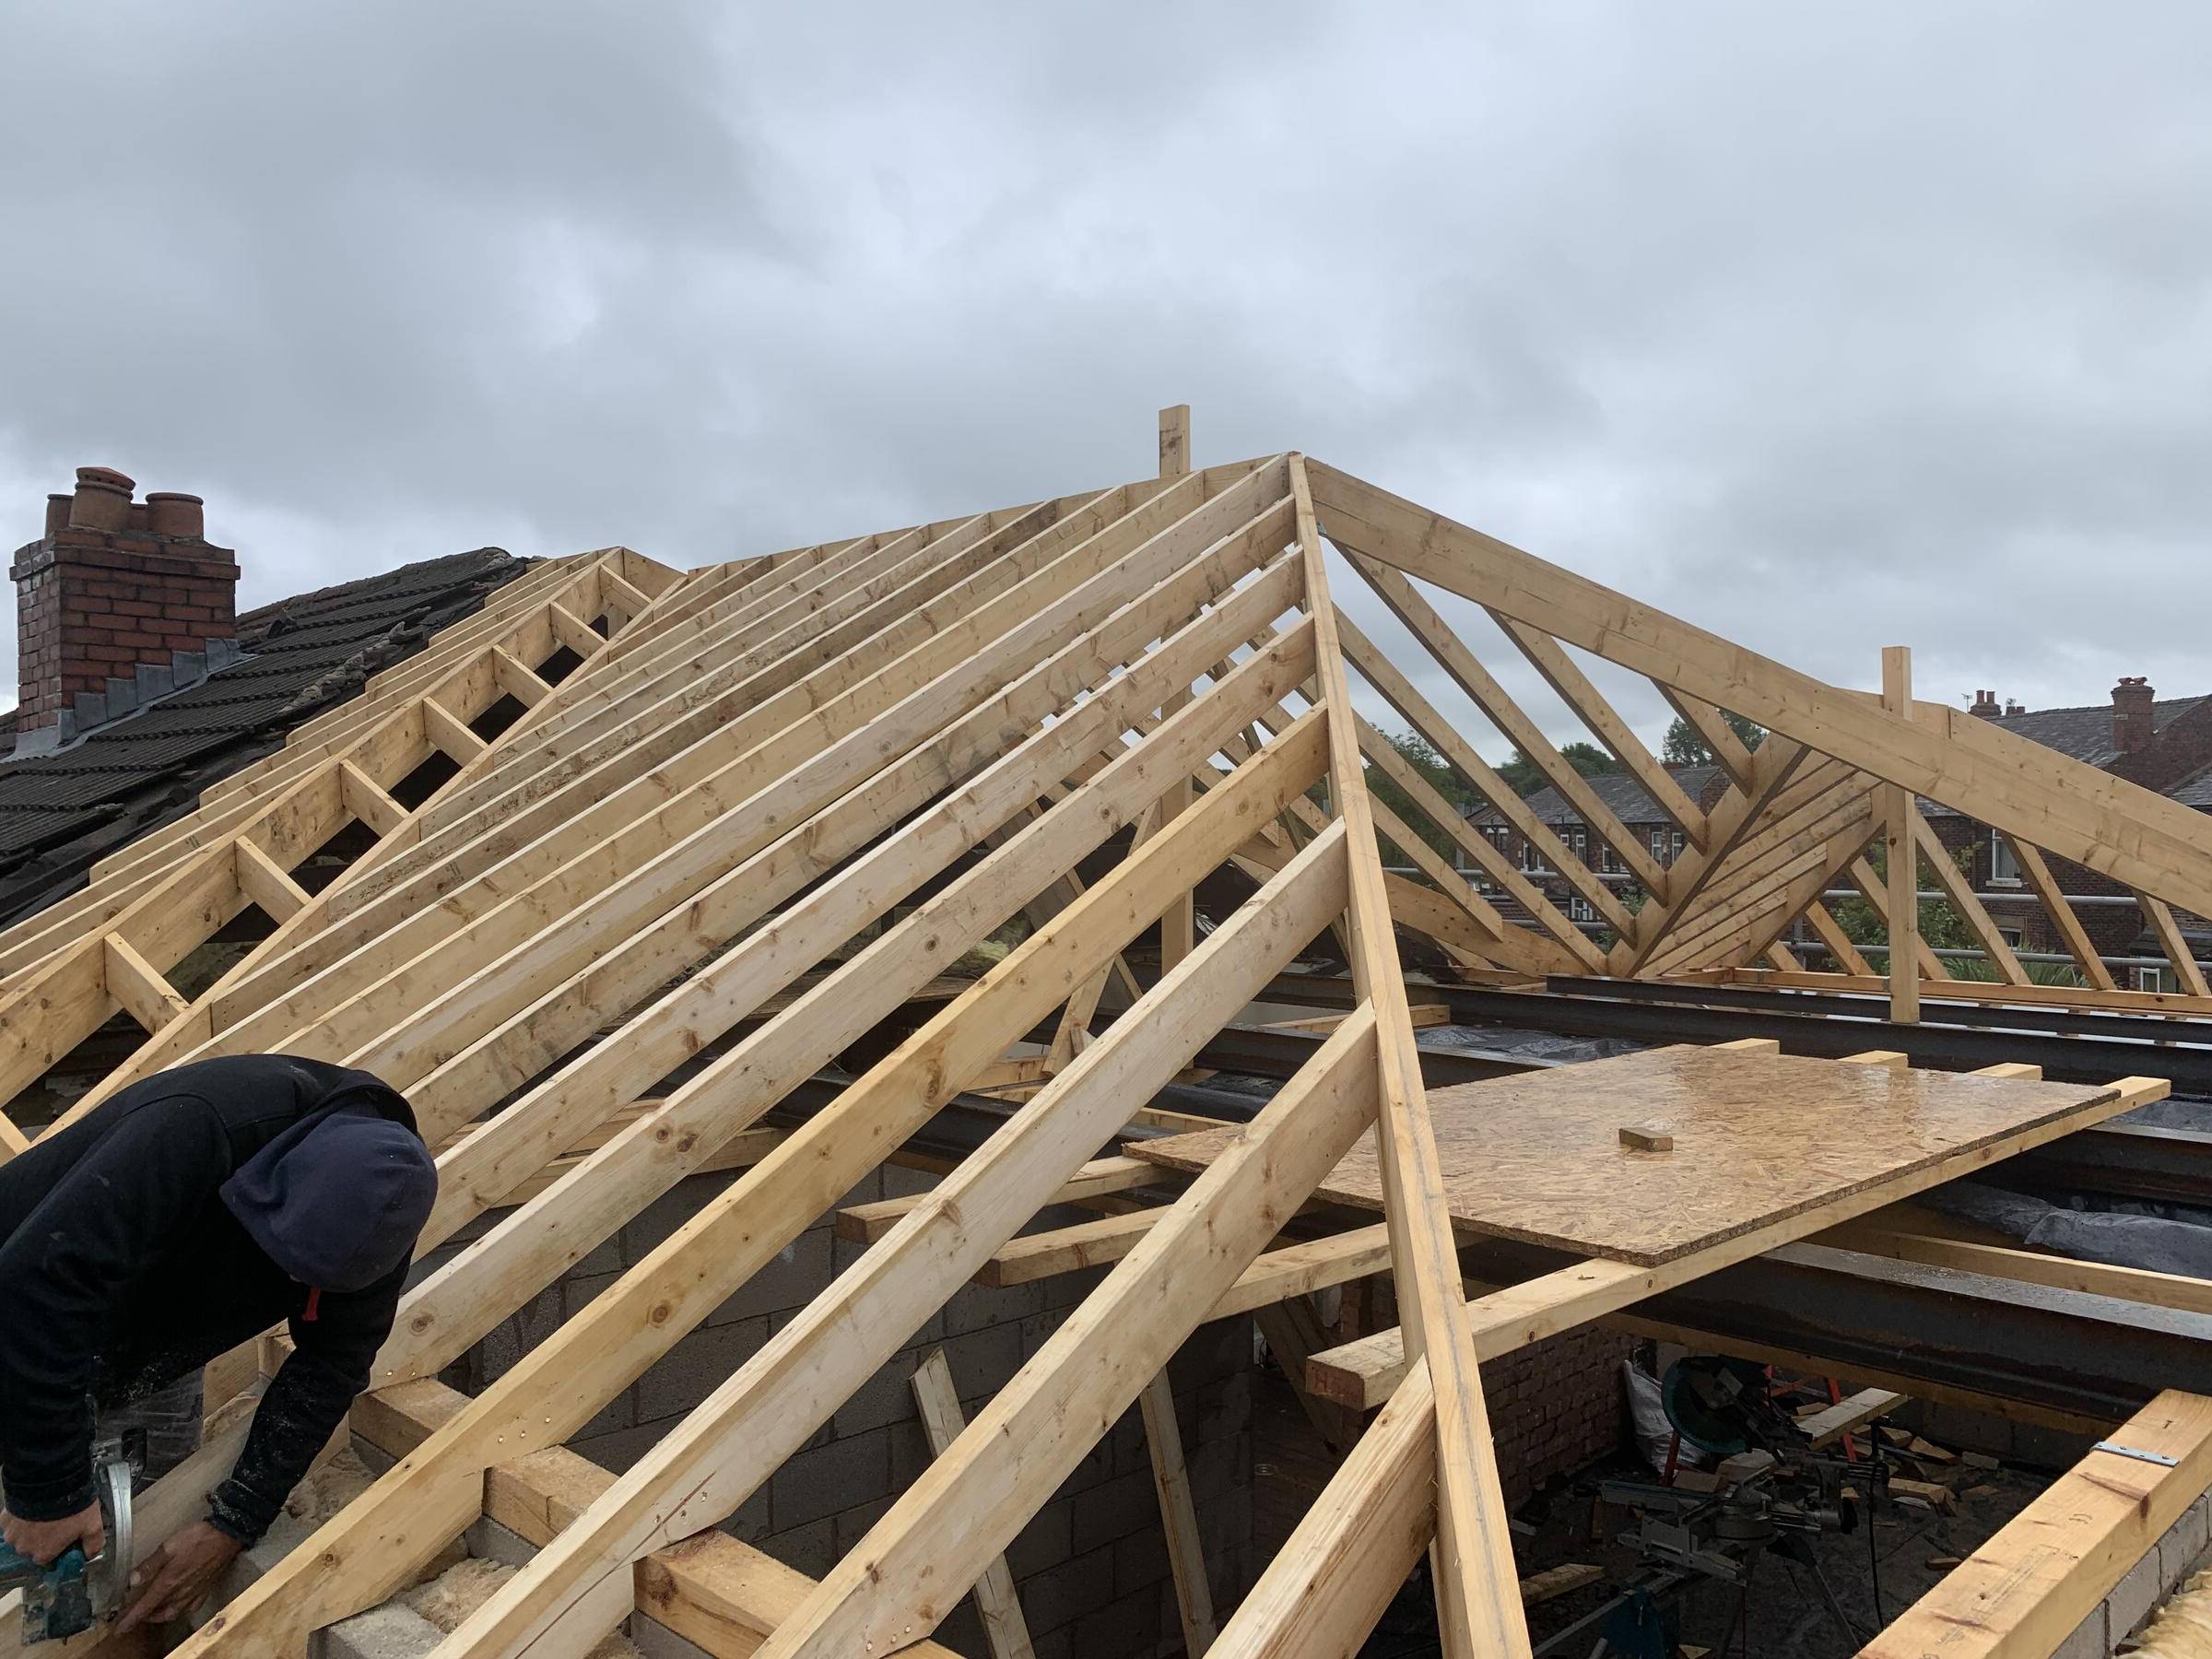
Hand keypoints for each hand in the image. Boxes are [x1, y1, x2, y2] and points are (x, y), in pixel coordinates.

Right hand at [1, 1502, 102, 1566]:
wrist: (51, 1482)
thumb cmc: (70, 1506)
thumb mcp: (93, 1526)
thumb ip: (93, 1544)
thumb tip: (91, 1553)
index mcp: (44, 1553)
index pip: (48, 1558)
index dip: (57, 1547)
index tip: (64, 1537)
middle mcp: (25, 1548)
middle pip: (34, 1548)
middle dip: (44, 1537)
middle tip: (57, 1522)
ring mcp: (13, 1534)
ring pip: (22, 1536)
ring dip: (32, 1527)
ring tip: (46, 1514)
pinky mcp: (5, 1519)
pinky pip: (12, 1523)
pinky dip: (20, 1518)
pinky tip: (33, 1509)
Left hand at [116, 1520, 242, 1633]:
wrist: (227, 1536)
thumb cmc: (197, 1539)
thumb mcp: (168, 1546)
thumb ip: (149, 1565)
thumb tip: (131, 1582)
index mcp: (168, 1583)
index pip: (144, 1608)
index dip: (129, 1619)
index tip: (118, 1629)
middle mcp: (180, 1593)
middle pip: (156, 1614)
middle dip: (141, 1618)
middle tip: (132, 1616)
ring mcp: (193, 1594)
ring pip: (171, 1614)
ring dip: (158, 1616)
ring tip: (151, 1613)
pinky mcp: (205, 1591)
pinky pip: (188, 1609)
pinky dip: (178, 1611)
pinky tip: (176, 1606)